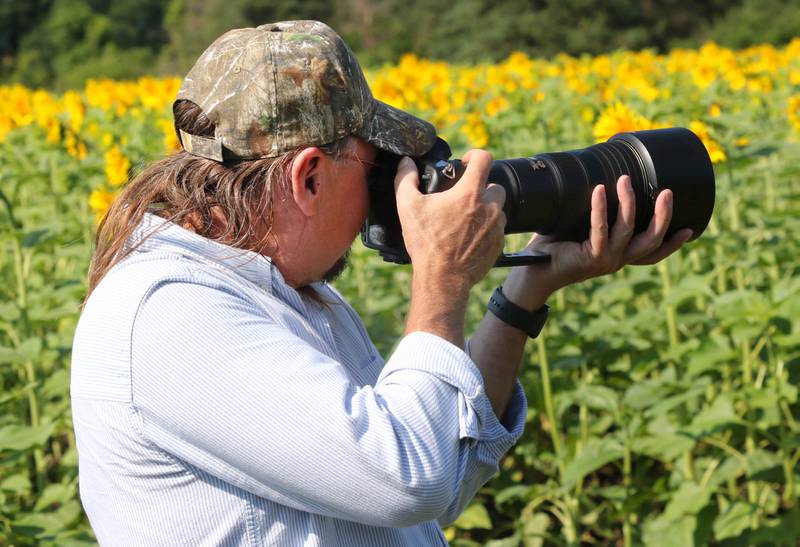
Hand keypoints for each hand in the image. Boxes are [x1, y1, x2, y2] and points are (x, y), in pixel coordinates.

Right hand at [394, 150, 505, 291]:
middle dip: (481, 188)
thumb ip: (405, 180)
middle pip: (494, 185)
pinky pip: (497, 230)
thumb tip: (405, 163)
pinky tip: (468, 238)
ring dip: (485, 210)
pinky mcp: (499, 244)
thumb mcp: (408, 208)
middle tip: (463, 199)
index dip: (474, 156)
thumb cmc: (426, 243)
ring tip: (465, 221)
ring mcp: (497, 227)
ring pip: (498, 209)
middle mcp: (489, 207)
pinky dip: (486, 230)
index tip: (466, 163)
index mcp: (470, 193)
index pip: (484, 158)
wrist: (443, 278)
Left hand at [504, 175, 692, 307]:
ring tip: (625, 180)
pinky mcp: (590, 257)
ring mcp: (605, 261)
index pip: (652, 254)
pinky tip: (601, 190)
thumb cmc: (553, 248)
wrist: (533, 274)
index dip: (672, 244)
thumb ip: (592, 213)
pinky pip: (600, 229)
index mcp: (618, 256)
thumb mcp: (578, 229)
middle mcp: (616, 260)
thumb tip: (596, 179)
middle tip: (668, 192)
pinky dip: (601, 208)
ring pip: (627, 230)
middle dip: (663, 216)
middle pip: (650, 242)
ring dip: (629, 203)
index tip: (690, 228)